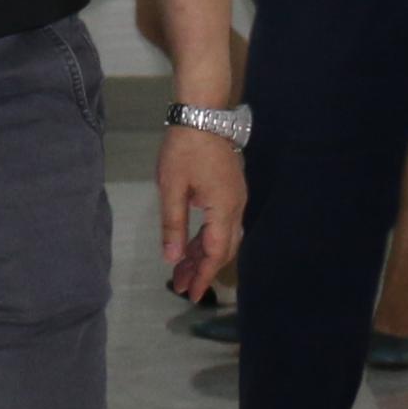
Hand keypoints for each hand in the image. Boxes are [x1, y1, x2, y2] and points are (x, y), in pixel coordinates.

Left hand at [157, 123, 245, 297]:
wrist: (202, 114)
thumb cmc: (184, 149)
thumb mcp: (172, 188)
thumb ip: (173, 225)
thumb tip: (172, 259)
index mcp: (223, 208)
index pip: (215, 252)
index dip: (203, 275)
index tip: (190, 294)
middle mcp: (236, 206)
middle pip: (222, 248)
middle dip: (202, 269)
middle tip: (181, 286)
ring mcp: (235, 197)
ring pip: (223, 236)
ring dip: (203, 254)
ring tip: (182, 270)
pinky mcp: (230, 189)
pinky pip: (222, 223)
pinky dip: (207, 238)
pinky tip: (192, 244)